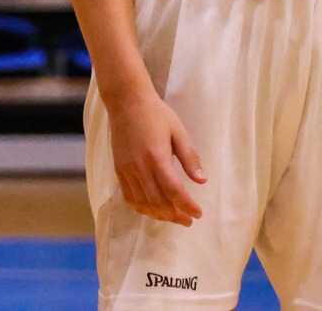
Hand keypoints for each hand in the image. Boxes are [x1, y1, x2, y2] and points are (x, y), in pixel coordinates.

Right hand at [105, 86, 206, 224]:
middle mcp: (140, 167)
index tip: (198, 214)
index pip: (174, 191)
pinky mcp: (119, 170)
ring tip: (173, 217)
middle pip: (158, 202)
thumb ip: (190, 157)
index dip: (187, 206)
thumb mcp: (178, 131)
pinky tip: (152, 210)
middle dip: (175, 215)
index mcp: (157, 157)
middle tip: (188, 220)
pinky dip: (142, 208)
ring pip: (143, 203)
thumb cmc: (156, 114)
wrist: (126, 102)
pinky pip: (130, 197)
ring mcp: (127, 170)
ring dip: (159, 215)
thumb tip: (202, 180)